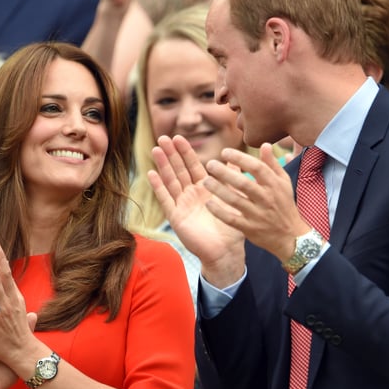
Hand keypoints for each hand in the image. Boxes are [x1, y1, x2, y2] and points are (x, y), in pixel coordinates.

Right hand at [148, 135, 246, 286]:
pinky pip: (166, 199)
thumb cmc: (232, 227)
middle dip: (171, 154)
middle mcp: (191, 194)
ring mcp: (182, 205)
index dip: (185, 151)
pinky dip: (159, 187)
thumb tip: (237, 158)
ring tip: (156, 150)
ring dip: (163, 166)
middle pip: (179, 170)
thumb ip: (233, 178)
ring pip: (171, 181)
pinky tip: (151, 174)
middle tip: (163, 137)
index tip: (178, 137)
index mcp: (204, 188)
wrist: (226, 251)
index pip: (193, 165)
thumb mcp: (234, 198)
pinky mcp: (176, 217)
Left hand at [203, 144, 310, 262]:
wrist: (290, 236)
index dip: (240, 158)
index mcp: (274, 185)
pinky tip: (208, 203)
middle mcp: (266, 199)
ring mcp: (258, 215)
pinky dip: (219, 211)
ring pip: (235, 200)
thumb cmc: (284, 205)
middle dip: (225, 173)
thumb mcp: (284, 183)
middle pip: (243, 183)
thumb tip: (265, 144)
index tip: (224, 152)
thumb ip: (272, 164)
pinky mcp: (250, 229)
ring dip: (219, 190)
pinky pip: (232, 219)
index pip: (257, 167)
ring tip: (205, 181)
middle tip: (210, 164)